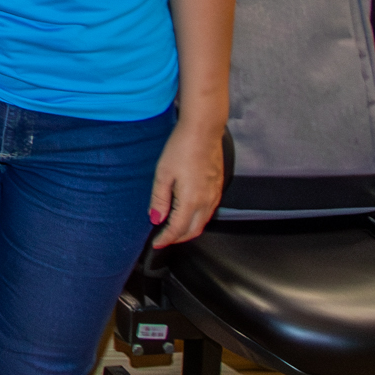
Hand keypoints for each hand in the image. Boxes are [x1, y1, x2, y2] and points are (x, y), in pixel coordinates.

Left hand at [148, 120, 226, 249]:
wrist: (204, 130)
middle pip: (194, 230)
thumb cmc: (181, 148)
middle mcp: (206, 202)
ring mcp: (215, 195)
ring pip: (203, 222)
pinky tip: (189, 214)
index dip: (166, 239)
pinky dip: (198, 219)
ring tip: (174, 230)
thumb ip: (159, 199)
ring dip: (189, 230)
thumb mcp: (163, 173)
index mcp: (191, 200)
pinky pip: (209, 211)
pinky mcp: (218, 187)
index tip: (156, 243)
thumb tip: (155, 219)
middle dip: (178, 238)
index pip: (178, 229)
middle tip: (164, 239)